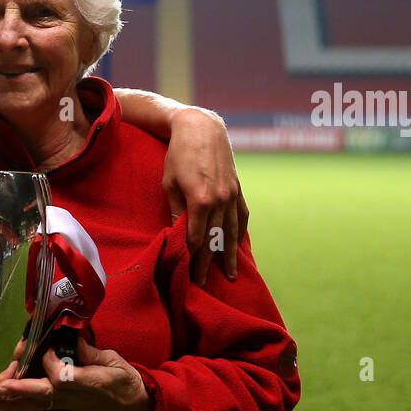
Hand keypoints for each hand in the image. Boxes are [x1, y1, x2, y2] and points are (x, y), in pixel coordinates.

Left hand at [0, 337, 151, 410]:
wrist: (133, 406)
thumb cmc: (125, 380)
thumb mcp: (114, 361)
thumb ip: (90, 352)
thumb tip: (70, 339)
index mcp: (92, 381)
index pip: (64, 375)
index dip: (51, 362)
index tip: (47, 347)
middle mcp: (75, 395)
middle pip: (44, 393)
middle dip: (20, 389)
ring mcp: (67, 402)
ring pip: (37, 403)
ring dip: (13, 403)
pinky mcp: (62, 405)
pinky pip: (38, 407)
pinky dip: (18, 408)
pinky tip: (0, 410)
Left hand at [163, 106, 248, 284]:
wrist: (202, 128)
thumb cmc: (178, 155)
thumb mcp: (169, 183)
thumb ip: (175, 211)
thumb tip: (176, 235)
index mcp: (201, 200)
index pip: (198, 238)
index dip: (193, 258)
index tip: (189, 274)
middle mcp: (220, 200)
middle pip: (215, 239)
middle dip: (208, 262)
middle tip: (203, 282)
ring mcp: (232, 195)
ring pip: (232, 231)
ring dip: (229, 254)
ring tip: (229, 274)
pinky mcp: (238, 189)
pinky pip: (242, 216)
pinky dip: (240, 232)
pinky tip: (237, 245)